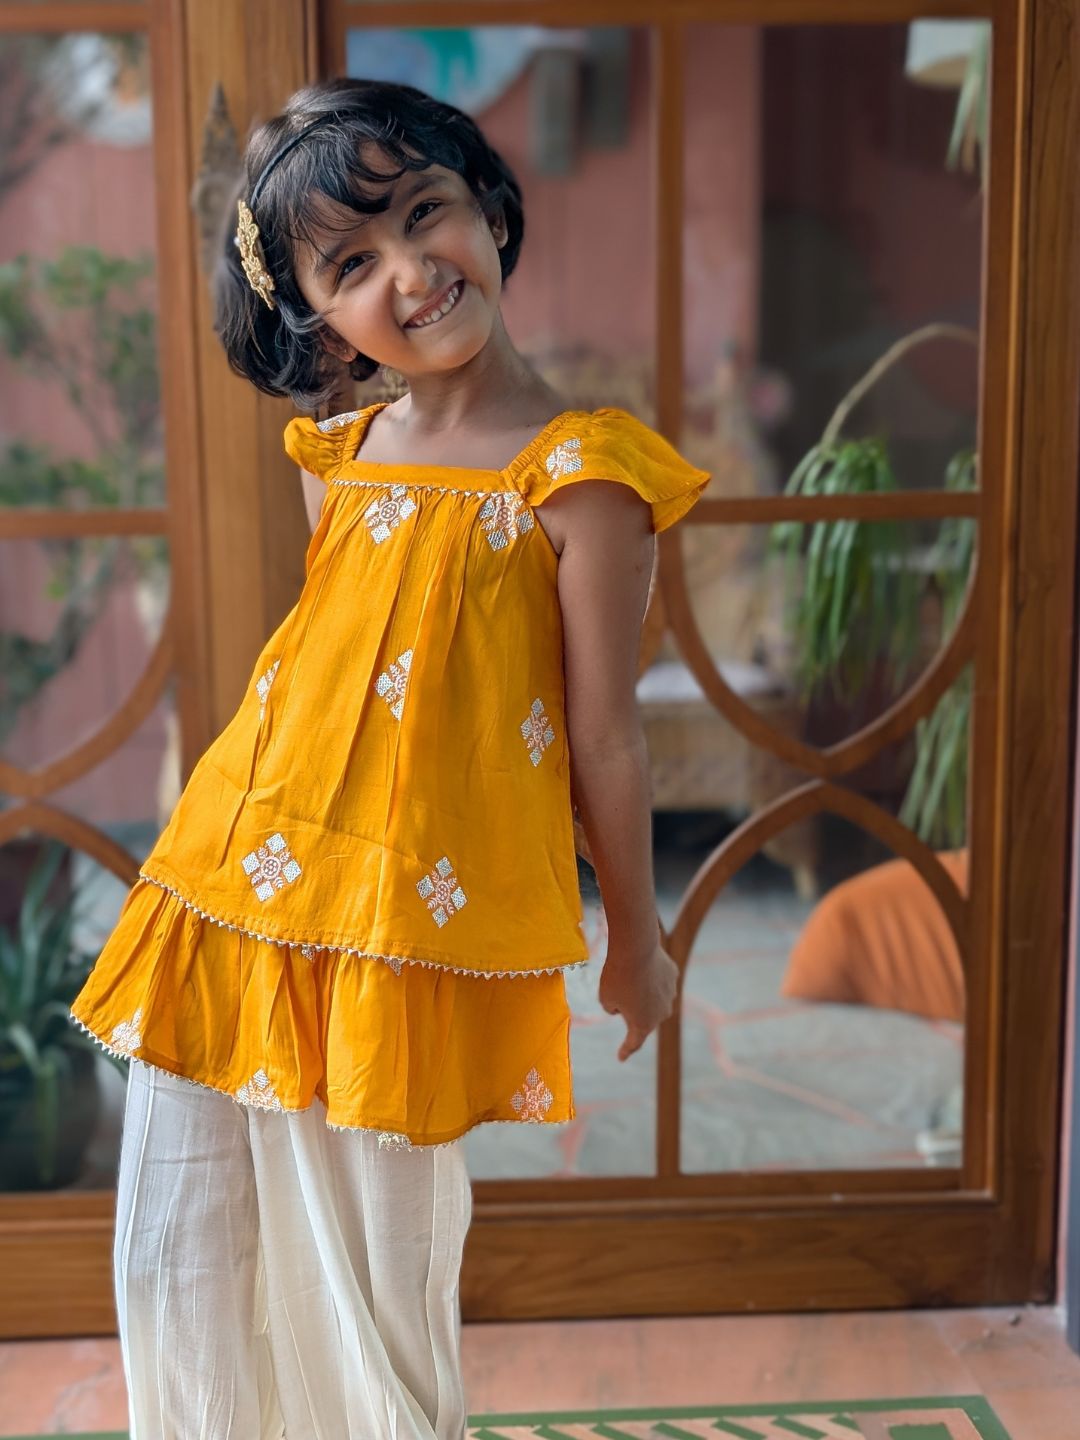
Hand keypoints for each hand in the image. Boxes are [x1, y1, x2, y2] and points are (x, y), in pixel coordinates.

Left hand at [598, 940, 679, 1061]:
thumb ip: (614, 1007)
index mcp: (643, 1025)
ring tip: (629, 975)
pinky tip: (642, 964)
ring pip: (653, 997)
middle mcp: (661, 1013)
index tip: (620, 1057)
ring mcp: (670, 994)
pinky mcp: (673, 976)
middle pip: (644, 1017)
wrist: (636, 948)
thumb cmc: (616, 977)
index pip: (634, 1043)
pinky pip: (659, 980)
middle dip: (632, 1009)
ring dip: (642, 991)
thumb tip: (624, 1004)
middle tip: (618, 992)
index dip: (626, 1050)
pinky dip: (650, 976)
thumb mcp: (605, 998)